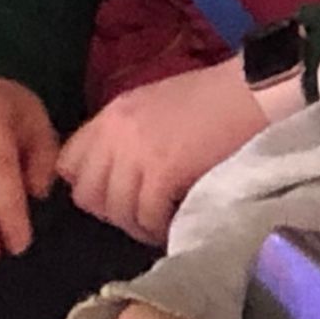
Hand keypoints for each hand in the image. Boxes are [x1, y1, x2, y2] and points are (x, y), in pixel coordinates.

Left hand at [59, 53, 261, 245]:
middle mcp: (115, 134)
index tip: (112, 194)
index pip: (68, 163)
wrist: (250, 90)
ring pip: (115, 210)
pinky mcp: (163, 173)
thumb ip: (126, 132)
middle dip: (109, 211)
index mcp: (111, 114)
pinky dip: (157, 228)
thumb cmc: (211, 96)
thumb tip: (114, 172)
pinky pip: (146, 215)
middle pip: (86, 194)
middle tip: (136, 214)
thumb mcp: (153, 105)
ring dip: (135, 225)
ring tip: (156, 225)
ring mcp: (137, 153)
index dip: (87, 184)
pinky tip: (171, 226)